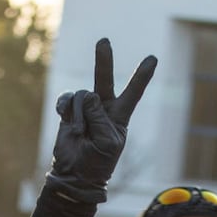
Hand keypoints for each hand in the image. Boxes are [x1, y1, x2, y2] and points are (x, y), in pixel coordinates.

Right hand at [46, 39, 157, 203]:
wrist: (74, 175)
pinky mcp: (68, 112)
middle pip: (104, 80)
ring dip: (79, 114)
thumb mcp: (106, 142)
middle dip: (103, 60)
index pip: (133, 93)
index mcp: (119, 117)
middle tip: (103, 41)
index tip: (152, 58)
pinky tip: (64, 116)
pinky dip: (65, 106)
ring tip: (80, 132)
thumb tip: (88, 95)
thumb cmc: (97, 163)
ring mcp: (84, 109)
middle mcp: (103, 109)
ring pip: (83, 95)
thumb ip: (100, 117)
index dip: (141, 76)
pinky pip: (67, 99)